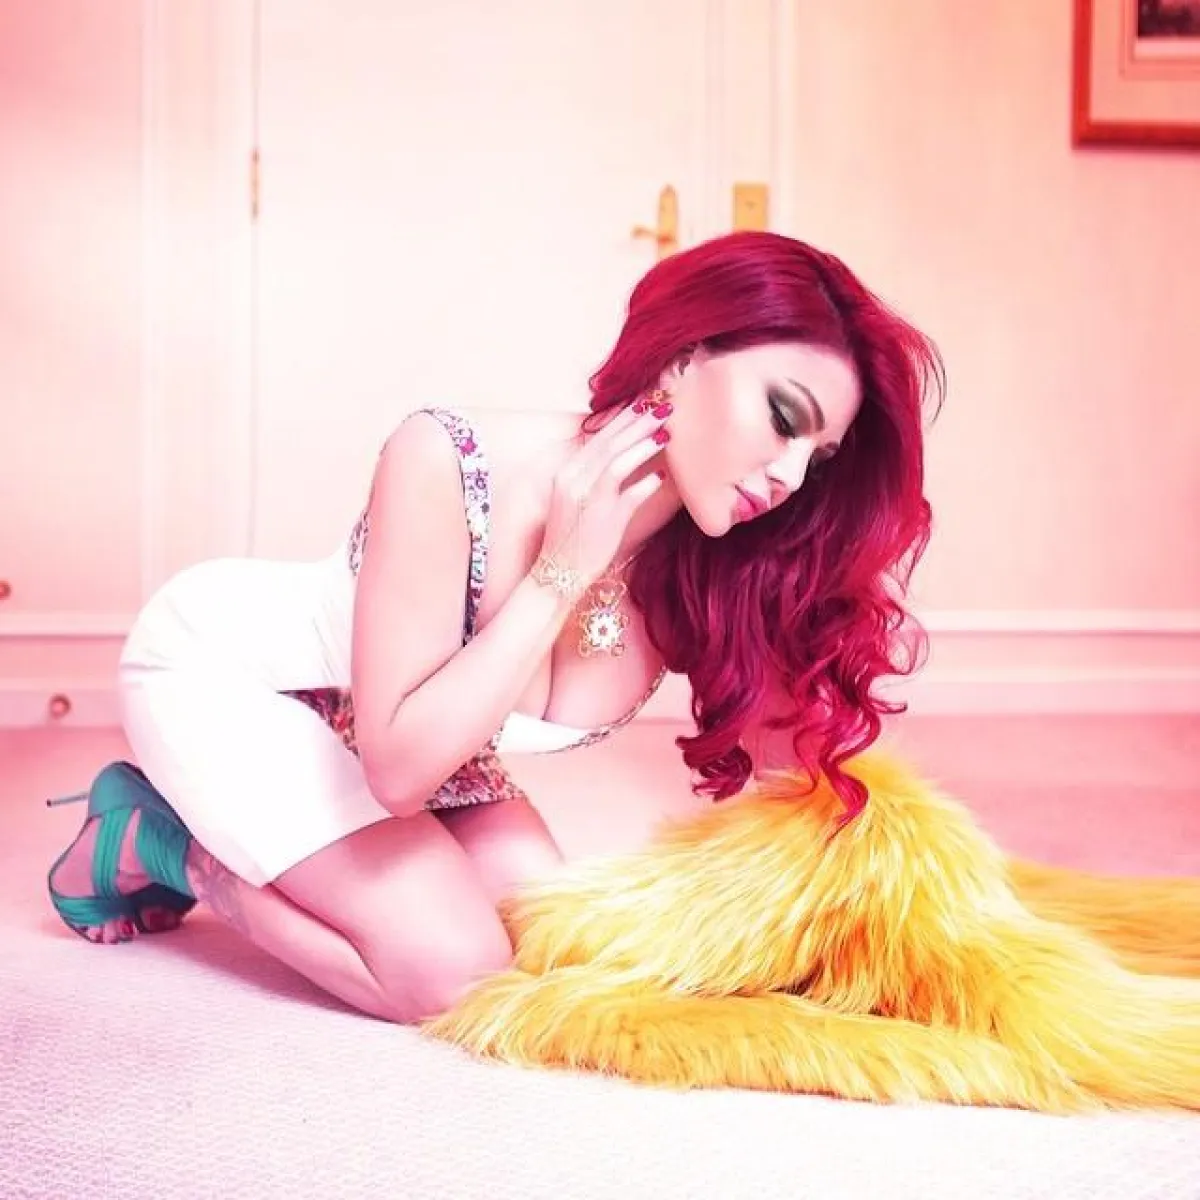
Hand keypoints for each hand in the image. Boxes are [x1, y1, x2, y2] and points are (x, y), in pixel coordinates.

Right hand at [537, 397, 670, 591]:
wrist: (558, 573)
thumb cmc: (571, 536)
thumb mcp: (573, 498)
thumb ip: (591, 474)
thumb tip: (619, 451)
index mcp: (567, 473)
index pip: (597, 438)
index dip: (622, 418)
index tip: (642, 401)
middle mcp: (574, 482)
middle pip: (610, 444)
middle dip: (637, 422)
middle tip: (662, 405)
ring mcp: (589, 501)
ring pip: (619, 463)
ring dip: (644, 445)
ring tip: (666, 432)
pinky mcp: (605, 521)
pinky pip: (631, 496)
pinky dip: (647, 484)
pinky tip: (662, 477)